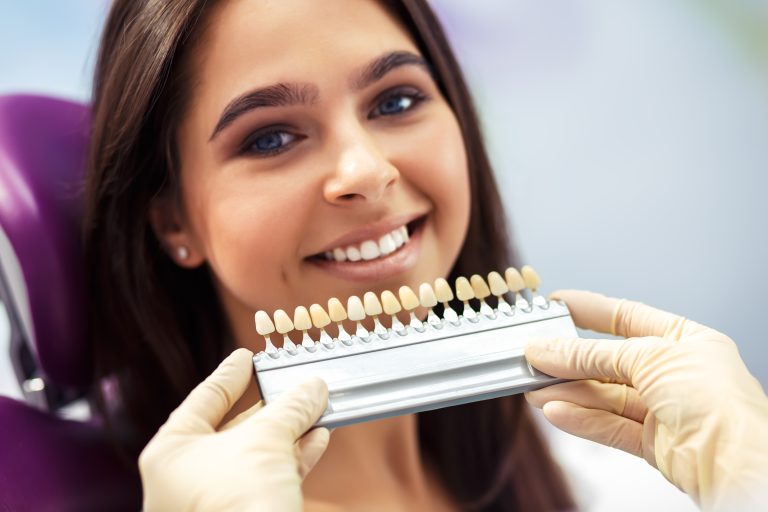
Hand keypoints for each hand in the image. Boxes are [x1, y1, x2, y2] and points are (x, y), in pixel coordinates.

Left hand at [139, 348, 329, 511]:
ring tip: (316, 408)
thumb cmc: (238, 499)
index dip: (228, 376)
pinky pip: (267, 480)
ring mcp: (212, 503)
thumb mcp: (265, 439)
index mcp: (171, 453)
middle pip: (233, 428)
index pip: (202, 400)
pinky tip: (318, 439)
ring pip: (255, 456)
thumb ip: (288, 408)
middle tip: (294, 384)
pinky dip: (293, 459)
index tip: (247, 357)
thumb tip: (311, 387)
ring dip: (289, 432)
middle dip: (270, 407)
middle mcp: (185, 479)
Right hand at [524, 290, 767, 510]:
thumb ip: (592, 354)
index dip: (589, 311)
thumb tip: (549, 348)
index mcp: (685, 341)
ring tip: (534, 386)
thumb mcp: (648, 358)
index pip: (627, 318)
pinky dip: (580, 419)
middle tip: (534, 354)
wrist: (738, 464)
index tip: (556, 306)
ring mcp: (664, 409)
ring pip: (604, 396)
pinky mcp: (654, 442)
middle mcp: (675, 373)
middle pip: (609, 361)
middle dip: (570, 358)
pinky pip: (608, 426)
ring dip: (567, 391)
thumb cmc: (720, 403)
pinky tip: (555, 410)